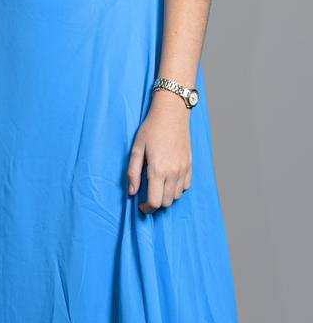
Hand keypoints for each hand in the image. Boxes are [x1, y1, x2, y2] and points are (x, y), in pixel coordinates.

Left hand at [128, 91, 191, 214]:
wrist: (171, 114)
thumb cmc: (151, 129)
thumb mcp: (136, 148)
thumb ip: (133, 172)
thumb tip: (132, 192)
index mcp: (158, 170)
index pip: (155, 202)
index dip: (146, 208)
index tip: (141, 206)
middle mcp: (173, 173)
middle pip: (166, 202)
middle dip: (155, 203)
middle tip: (147, 195)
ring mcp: (184, 170)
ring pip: (177, 196)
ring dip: (166, 196)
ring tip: (157, 186)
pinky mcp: (190, 165)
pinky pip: (186, 186)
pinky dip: (177, 188)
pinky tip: (169, 180)